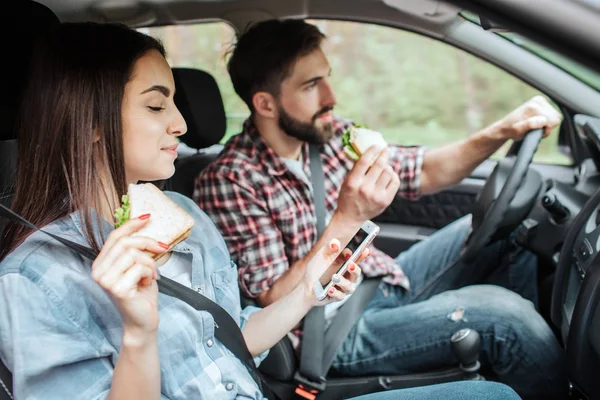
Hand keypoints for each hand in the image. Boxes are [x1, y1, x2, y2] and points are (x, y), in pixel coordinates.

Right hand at [91, 214, 167, 343]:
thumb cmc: (141, 293)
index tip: (147, 217)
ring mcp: (105, 280)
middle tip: (163, 248)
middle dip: (148, 242)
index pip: (114, 237)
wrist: (143, 320)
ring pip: (135, 255)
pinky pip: (140, 268)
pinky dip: (150, 273)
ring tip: (151, 275)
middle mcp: (98, 271)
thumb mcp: (137, 266)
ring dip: (150, 263)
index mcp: (100, 264)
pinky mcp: (117, 288)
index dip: (131, 225)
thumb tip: (143, 225)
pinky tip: (147, 284)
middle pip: (126, 243)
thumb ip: (135, 250)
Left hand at [303, 239, 367, 305]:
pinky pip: (339, 296)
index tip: (366, 250)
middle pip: (356, 275)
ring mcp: (342, 288)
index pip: (357, 260)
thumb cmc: (317, 268)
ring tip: (335, 277)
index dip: (362, 255)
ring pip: (348, 287)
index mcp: (346, 265)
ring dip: (342, 282)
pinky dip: (335, 292)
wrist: (305, 283)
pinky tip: (330, 289)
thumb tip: (335, 245)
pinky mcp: (335, 297)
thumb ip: (329, 247)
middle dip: (355, 270)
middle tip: (350, 265)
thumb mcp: (322, 254)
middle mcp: (347, 277)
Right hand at [337, 146, 399, 223]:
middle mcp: (365, 189)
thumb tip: (368, 152)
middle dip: (384, 154)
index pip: (364, 161)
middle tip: (385, 150)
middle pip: (379, 165)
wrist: (350, 217)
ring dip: (387, 166)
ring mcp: (376, 195)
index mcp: (353, 182)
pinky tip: (389, 175)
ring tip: (385, 167)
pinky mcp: (385, 201)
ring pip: (388, 172)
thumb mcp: (347, 181)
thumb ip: (356, 168)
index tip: (376, 146)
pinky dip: (393, 176)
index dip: (372, 151)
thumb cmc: (348, 197)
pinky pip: (395, 182)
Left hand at [495, 95, 561, 139]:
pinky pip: (553, 113)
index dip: (546, 130)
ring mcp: (539, 100)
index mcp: (533, 107)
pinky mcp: (541, 101)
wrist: (505, 127)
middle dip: (548, 126)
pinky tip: (537, 121)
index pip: (554, 120)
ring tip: (535, 126)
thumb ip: (530, 125)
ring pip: (556, 115)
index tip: (535, 132)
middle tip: (535, 129)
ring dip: (548, 123)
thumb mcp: (518, 131)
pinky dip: (547, 119)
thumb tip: (543, 120)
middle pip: (556, 117)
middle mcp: (537, 101)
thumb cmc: (512, 131)